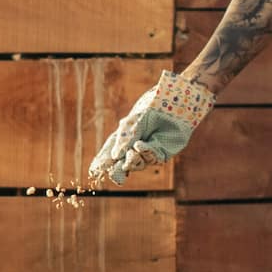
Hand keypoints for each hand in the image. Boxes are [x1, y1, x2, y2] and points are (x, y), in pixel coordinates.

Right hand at [85, 74, 213, 185]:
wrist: (177, 101)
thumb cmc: (154, 106)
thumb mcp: (135, 121)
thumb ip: (126, 138)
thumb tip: (115, 157)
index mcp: (125, 134)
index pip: (111, 150)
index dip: (102, 161)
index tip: (94, 170)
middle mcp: (136, 144)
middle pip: (122, 162)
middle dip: (117, 168)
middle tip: (113, 170)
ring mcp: (149, 150)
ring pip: (137, 163)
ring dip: (132, 159)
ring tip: (132, 151)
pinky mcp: (163, 152)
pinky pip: (152, 158)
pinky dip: (145, 153)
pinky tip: (140, 145)